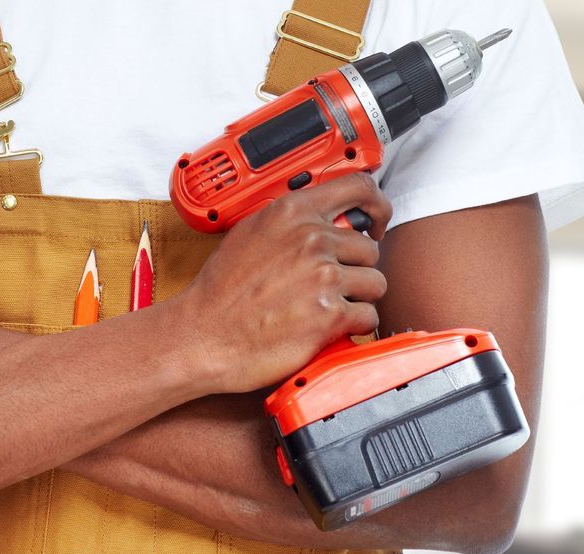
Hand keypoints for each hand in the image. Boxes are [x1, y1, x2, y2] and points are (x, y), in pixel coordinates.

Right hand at [172, 173, 392, 394]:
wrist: (205, 334)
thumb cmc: (222, 292)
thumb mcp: (251, 233)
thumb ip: (290, 222)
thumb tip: (323, 219)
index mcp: (293, 212)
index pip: (359, 188)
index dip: (377, 206)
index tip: (377, 221)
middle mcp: (312, 239)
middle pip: (370, 248)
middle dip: (357, 268)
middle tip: (333, 284)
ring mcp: (324, 276)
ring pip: (375, 283)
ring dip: (359, 298)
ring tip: (329, 306)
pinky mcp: (331, 314)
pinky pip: (369, 316)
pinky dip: (356, 325)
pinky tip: (330, 326)